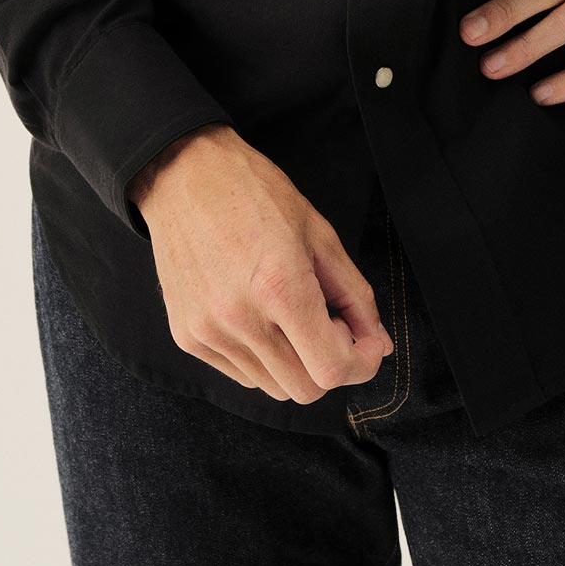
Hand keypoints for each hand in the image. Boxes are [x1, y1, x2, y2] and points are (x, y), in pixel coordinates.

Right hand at [128, 124, 394, 401]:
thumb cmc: (255, 194)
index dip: (360, 364)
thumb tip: (379, 344)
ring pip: (273, 387)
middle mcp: (240, 318)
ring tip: (292, 316)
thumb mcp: (320, 234)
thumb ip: (355, 296)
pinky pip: (241, 373)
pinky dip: (263, 358)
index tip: (365, 342)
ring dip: (296, 363)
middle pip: (305, 389)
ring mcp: (208, 332)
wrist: (185, 176)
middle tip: (332, 324)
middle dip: (331, 364)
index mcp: (280, 287)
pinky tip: (262, 317)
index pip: (331, 370)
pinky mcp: (187, 337)